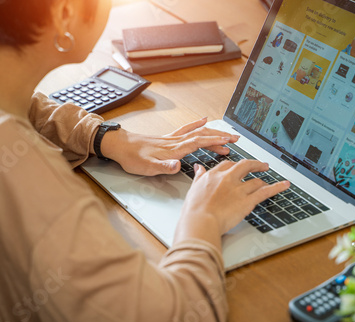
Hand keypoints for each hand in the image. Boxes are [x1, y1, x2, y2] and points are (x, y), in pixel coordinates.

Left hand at [99, 117, 239, 175]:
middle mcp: (175, 141)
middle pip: (202, 135)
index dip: (215, 141)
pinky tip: (203, 121)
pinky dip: (196, 124)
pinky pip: (186, 129)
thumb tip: (177, 165)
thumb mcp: (147, 167)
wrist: (119, 146)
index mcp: (173, 149)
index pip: (199, 143)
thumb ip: (163, 167)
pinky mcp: (167, 138)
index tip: (229, 141)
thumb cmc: (132, 158)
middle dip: (220, 136)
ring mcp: (172, 138)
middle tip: (235, 138)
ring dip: (212, 132)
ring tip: (226, 136)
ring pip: (197, 132)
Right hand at [174, 160, 289, 248]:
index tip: (238, 167)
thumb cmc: (194, 211)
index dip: (235, 166)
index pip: (227, 165)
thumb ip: (199, 177)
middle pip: (244, 166)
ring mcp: (238, 189)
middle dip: (255, 164)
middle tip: (261, 165)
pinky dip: (277, 187)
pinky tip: (284, 185)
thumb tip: (199, 168)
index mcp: (213, 176)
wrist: (200, 221)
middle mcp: (227, 179)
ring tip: (268, 180)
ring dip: (263, 180)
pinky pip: (265, 192)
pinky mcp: (247, 200)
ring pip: (255, 180)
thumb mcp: (193, 190)